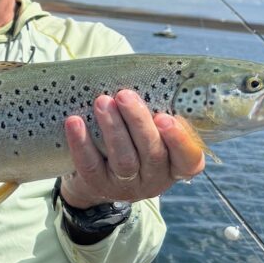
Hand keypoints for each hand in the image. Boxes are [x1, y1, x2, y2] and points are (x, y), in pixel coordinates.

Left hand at [61, 90, 204, 207]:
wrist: (101, 174)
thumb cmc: (135, 142)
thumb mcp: (152, 132)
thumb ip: (156, 113)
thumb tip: (146, 76)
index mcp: (177, 165)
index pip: (189, 159)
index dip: (180, 141)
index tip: (166, 118)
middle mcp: (156, 179)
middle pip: (152, 153)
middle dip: (138, 122)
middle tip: (125, 95)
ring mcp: (127, 186)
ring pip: (124, 160)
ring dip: (113, 128)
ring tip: (102, 101)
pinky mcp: (99, 185)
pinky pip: (90, 165)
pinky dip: (82, 142)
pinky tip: (74, 122)